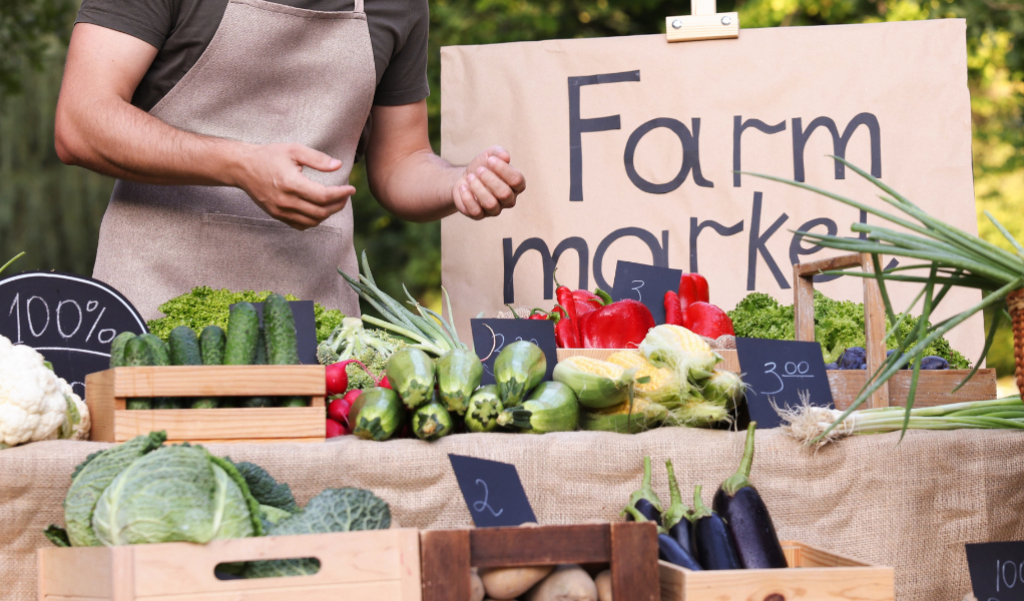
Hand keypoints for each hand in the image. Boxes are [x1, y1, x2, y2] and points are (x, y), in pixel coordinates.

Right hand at [233, 143, 353, 229]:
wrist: (243, 167)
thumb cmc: (269, 155)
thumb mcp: (294, 150)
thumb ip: (317, 158)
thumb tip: (338, 165)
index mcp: (290, 183)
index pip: (323, 196)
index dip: (341, 194)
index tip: (351, 189)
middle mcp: (285, 201)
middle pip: (321, 212)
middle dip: (338, 204)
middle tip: (345, 195)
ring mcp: (280, 211)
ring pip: (313, 221)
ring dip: (328, 213)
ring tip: (335, 201)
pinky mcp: (277, 215)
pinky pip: (301, 225)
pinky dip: (315, 220)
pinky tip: (320, 208)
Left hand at [452, 146, 525, 219]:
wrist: (465, 178)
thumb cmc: (482, 167)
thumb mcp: (490, 155)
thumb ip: (499, 152)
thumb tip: (505, 157)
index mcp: (516, 185)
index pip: (517, 180)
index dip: (503, 169)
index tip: (490, 160)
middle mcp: (508, 200)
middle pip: (504, 194)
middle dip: (489, 179)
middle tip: (479, 170)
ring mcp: (495, 209)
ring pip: (490, 204)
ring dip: (478, 187)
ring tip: (470, 177)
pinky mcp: (479, 215)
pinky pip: (476, 211)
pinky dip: (467, 197)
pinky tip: (463, 187)